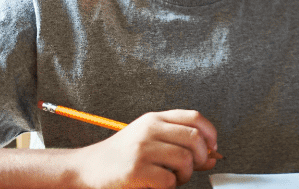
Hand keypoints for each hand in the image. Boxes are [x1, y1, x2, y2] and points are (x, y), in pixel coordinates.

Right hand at [67, 109, 219, 188]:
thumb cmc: (121, 156)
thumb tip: (212, 156)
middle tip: (189, 169)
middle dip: (200, 158)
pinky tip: (157, 184)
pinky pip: (169, 180)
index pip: (195, 117)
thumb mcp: (150, 141)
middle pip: (195, 139)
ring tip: (171, 178)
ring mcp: (142, 149)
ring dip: (185, 175)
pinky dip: (169, 187)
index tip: (211, 149)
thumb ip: (179, 145)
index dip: (210, 134)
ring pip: (185, 160)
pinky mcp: (136, 170)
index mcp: (154, 119)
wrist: (87, 168)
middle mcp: (149, 130)